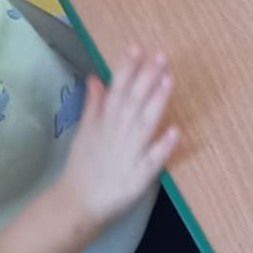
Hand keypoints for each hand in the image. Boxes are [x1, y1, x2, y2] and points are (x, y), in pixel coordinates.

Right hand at [60, 49, 178, 228]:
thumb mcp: (85, 132)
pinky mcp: (138, 177)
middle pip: (132, 102)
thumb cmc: (84, 167)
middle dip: (146, 78)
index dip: (126, 68)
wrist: (76, 204)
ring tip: (169, 81)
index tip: (138, 47)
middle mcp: (116, 134)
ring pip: (144, 125)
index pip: (116, 90)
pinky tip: (176, 132)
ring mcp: (128, 155)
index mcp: (103, 123)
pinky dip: (163, 147)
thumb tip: (96, 77)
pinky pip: (152, 160)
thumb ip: (93, 104)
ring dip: (156, 103)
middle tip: (161, 56)